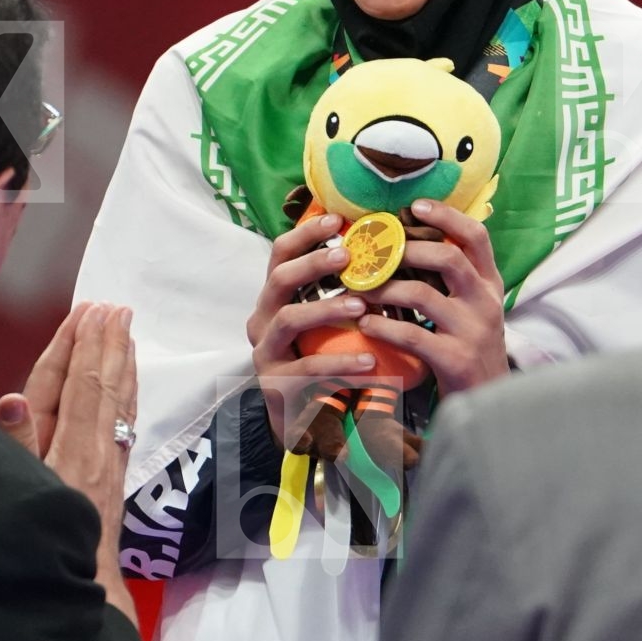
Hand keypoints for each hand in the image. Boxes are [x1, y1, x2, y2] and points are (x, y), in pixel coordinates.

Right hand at [0, 300, 138, 620]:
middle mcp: (99, 448)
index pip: (80, 383)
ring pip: (121, 398)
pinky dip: (127, 390)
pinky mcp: (118, 471)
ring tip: (126, 329)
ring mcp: (113, 459)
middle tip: (114, 307)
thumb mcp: (19, 486)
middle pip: (105, 383)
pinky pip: (127, 417)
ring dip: (122, 360)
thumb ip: (9, 440)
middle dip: (108, 342)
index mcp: (73, 447)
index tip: (90, 310)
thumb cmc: (44, 539)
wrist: (85, 584)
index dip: (83, 344)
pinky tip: (128, 379)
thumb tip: (0, 397)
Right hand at [246, 214, 376, 445]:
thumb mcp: (328, 322)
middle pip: (279, 279)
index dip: (305, 233)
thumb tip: (380, 248)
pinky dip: (340, 363)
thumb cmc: (322, 359)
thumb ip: (342, 290)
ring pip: (288, 319)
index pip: (280, 254)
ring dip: (326, 308)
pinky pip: (308, 368)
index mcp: (274, 298)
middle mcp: (262, 320)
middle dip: (313, 263)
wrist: (305, 421)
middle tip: (348, 256)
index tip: (337, 219)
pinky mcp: (276, 385)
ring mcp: (265, 353)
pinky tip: (369, 362)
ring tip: (361, 305)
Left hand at [356, 200, 508, 394]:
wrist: (491, 401)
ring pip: (423, 295)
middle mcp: (486, 302)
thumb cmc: (470, 347)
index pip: (477, 236)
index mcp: (490, 284)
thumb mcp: (473, 308)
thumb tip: (407, 244)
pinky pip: (413, 335)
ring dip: (384, 289)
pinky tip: (365, 324)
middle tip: (373, 253)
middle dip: (405, 251)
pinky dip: (383, 326)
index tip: (414, 206)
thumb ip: (453, 279)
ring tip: (359, 290)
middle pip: (449, 258)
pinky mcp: (456, 359)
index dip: (447, 216)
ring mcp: (473, 331)